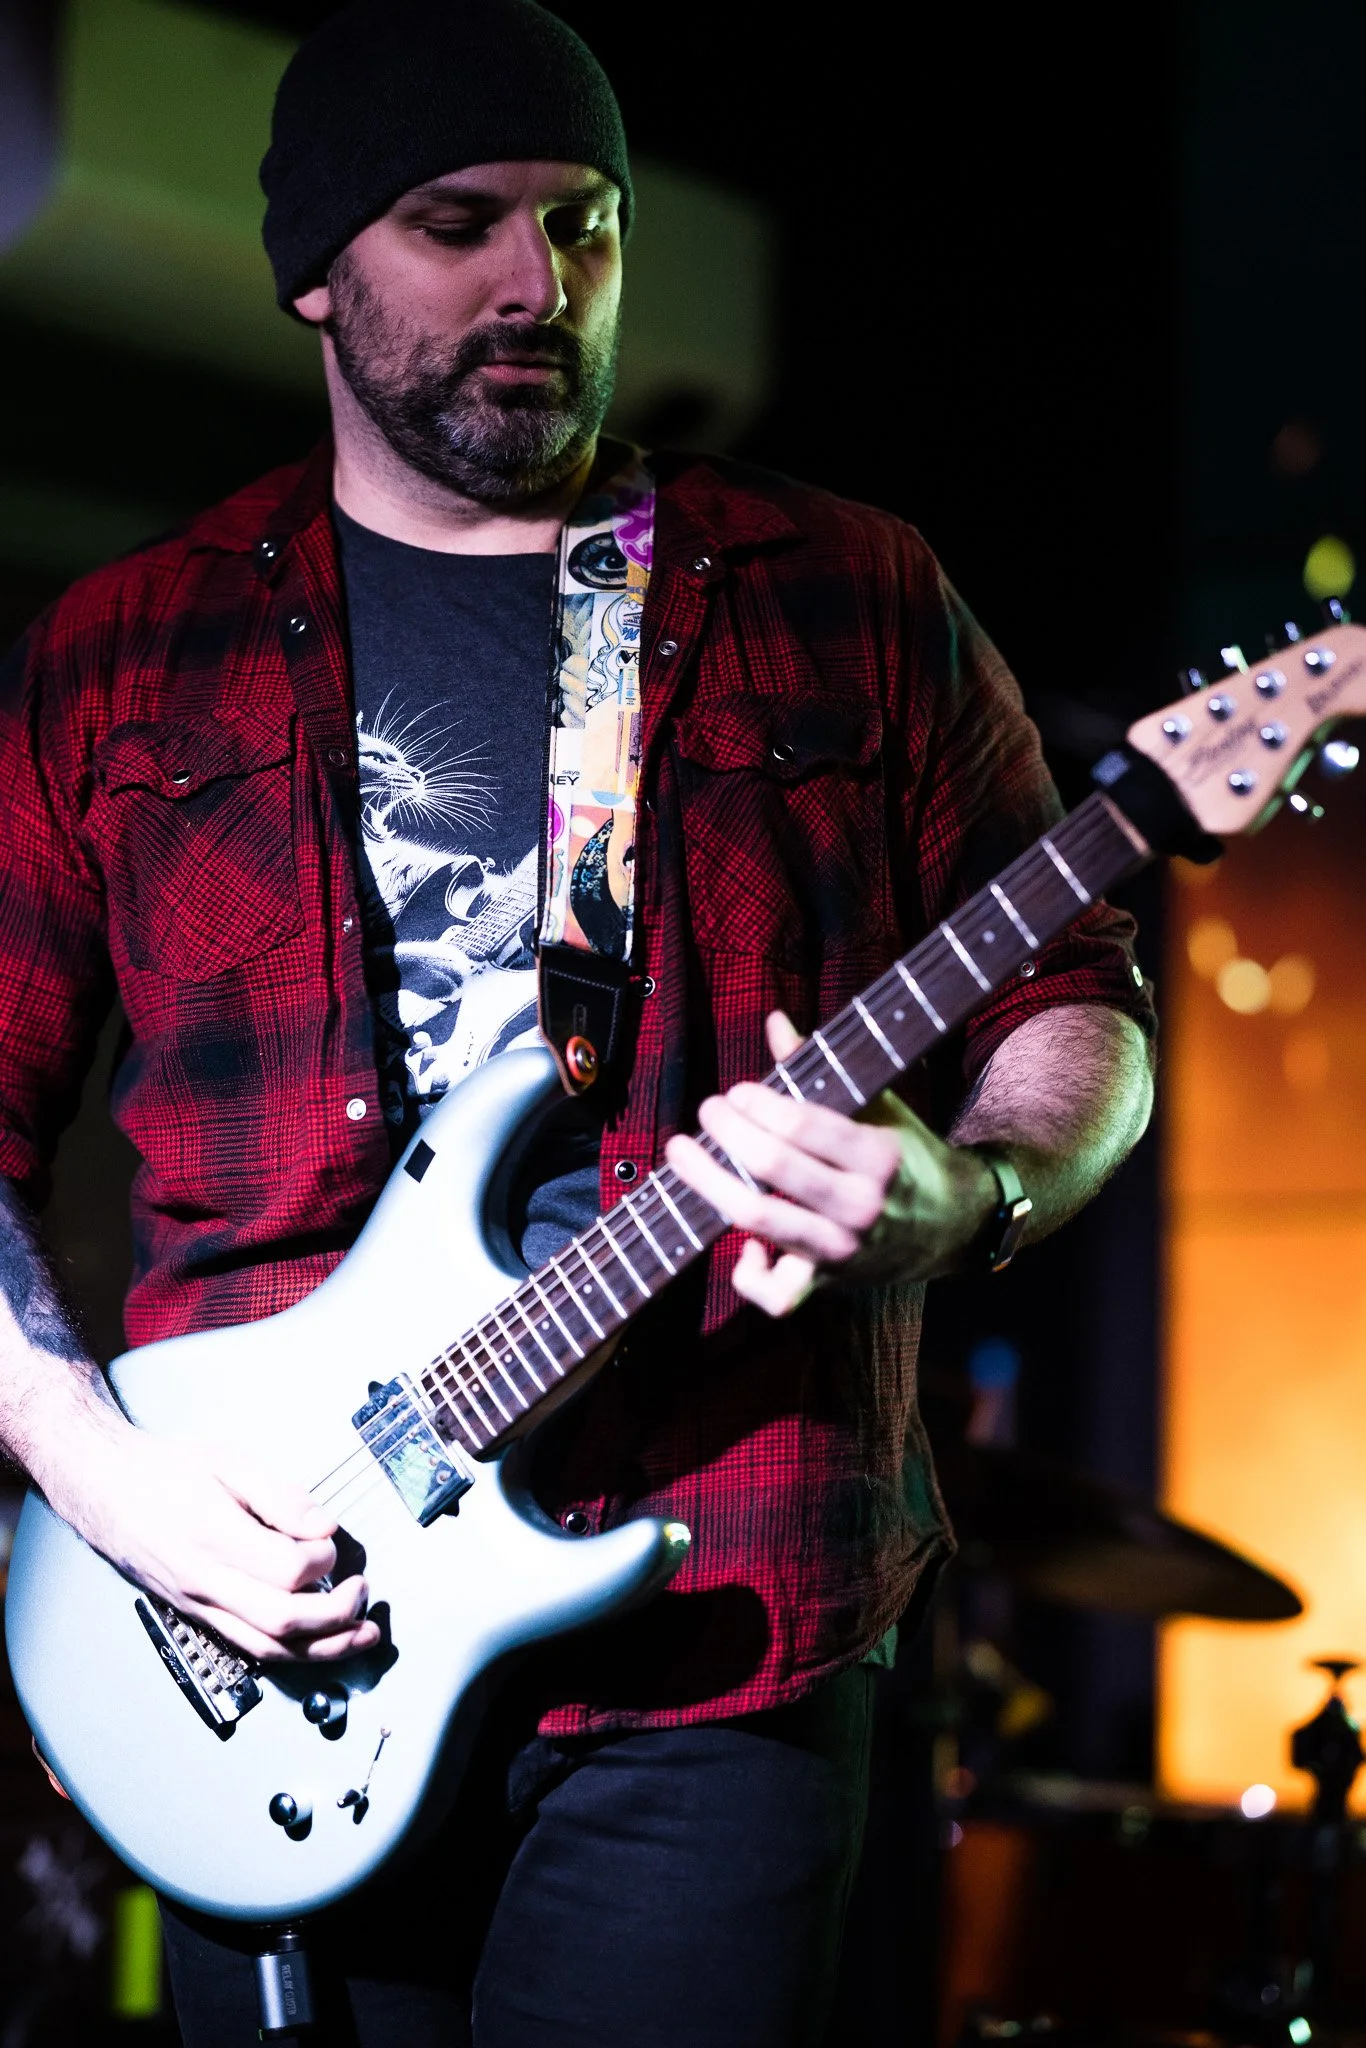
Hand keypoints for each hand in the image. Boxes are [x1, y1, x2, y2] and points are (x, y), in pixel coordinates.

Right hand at [69, 1425, 379, 1663]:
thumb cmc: (165, 1470)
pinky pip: (249, 1648)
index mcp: (213, 1535)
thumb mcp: (226, 1460)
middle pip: (281, 1621)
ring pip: (267, 1649)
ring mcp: (198, 1605)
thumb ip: (280, 1495)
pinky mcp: (197, 1616)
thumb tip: (324, 1527)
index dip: (324, 1559)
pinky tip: (320, 1642)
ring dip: (324, 1649)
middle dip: (337, 1615)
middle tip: (362, 1590)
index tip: (332, 1540)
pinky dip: (292, 1651)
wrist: (104, 1488)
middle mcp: (204, 1581)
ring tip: (362, 1634)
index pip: (286, 1569)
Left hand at [665, 1011, 996, 1316]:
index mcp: (878, 1155)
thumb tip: (775, 1022)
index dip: (756, 1103)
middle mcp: (860, 1205)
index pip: (800, 1124)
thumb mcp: (879, 1107)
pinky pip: (778, 1296)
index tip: (737, 1091)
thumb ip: (823, 1067)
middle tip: (709, 1110)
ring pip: (758, 1218)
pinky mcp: (826, 1281)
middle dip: (727, 1130)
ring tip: (683, 1153)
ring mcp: (841, 1247)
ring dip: (709, 1181)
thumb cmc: (906, 1156)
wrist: (952, 1226)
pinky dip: (750, 1276)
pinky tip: (742, 1247)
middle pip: (771, 1165)